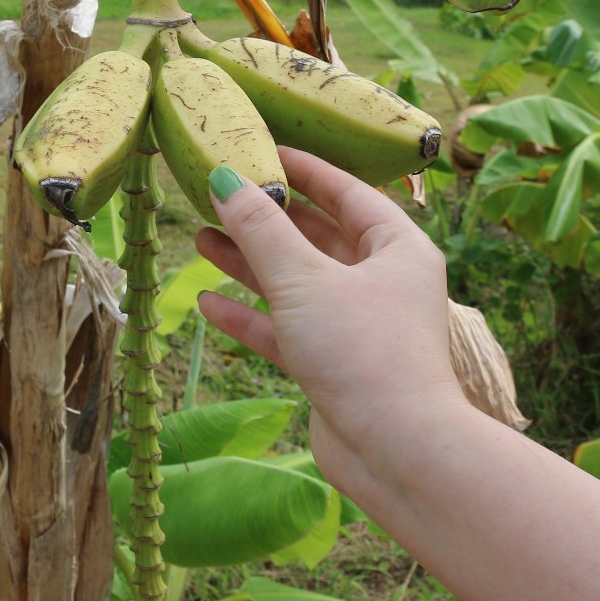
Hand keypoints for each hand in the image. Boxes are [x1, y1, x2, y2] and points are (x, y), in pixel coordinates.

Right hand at [194, 148, 471, 481]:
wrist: (397, 451)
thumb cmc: (362, 351)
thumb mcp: (303, 280)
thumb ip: (260, 229)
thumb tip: (223, 177)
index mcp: (398, 248)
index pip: (347, 192)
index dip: (303, 169)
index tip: (259, 149)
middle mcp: (384, 282)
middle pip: (318, 237)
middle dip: (266, 220)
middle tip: (215, 197)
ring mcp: (360, 327)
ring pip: (299, 284)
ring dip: (252, 265)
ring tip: (201, 240)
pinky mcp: (337, 367)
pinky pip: (290, 330)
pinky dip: (254, 316)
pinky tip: (210, 304)